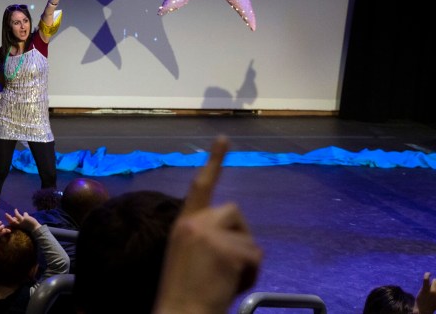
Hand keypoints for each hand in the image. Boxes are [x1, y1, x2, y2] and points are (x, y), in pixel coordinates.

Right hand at [5, 208, 39, 233]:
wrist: (36, 229)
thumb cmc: (30, 227)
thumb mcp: (24, 225)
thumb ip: (21, 221)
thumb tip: (19, 216)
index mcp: (19, 227)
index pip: (12, 224)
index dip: (9, 221)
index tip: (7, 218)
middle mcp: (19, 224)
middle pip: (12, 221)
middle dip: (8, 217)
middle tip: (5, 214)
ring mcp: (22, 221)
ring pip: (17, 216)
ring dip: (16, 212)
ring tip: (15, 209)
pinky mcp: (25, 218)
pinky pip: (24, 214)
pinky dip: (25, 213)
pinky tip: (26, 213)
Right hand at [152, 136, 262, 313]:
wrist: (180, 312)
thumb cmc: (183, 291)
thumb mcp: (186, 254)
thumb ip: (204, 236)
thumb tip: (232, 233)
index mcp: (183, 224)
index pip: (200, 186)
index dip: (214, 161)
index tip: (224, 138)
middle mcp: (196, 223)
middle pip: (235, 212)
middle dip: (239, 234)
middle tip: (227, 265)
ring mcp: (212, 235)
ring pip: (249, 238)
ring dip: (245, 260)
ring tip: (224, 280)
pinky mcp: (228, 250)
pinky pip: (255, 258)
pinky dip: (250, 275)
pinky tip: (230, 285)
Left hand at [416, 272, 435, 313]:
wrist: (424, 310)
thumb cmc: (433, 304)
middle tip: (434, 289)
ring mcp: (433, 291)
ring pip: (435, 280)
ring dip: (432, 283)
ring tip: (430, 289)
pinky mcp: (425, 289)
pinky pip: (426, 279)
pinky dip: (427, 275)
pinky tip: (429, 274)